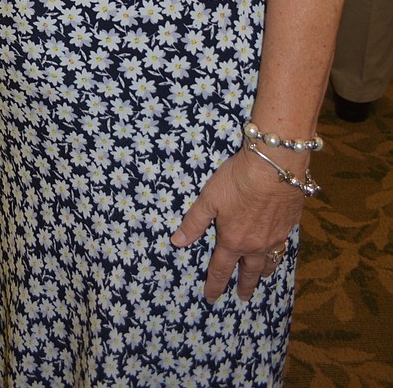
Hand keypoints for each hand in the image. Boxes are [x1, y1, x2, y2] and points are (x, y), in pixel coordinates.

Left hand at [170, 145, 304, 302]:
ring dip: (264, 271)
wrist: (274, 168)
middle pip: (249, 272)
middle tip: (243, 298)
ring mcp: (275, 237)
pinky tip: (277, 247)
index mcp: (233, 241)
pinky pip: (283, 246)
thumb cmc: (237, 181)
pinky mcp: (289, 226)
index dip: (214, 285)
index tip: (211, 298)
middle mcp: (255, 245)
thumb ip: (194, 222)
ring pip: (270, 262)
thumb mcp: (209, 199)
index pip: (221, 269)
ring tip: (261, 276)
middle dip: (245, 286)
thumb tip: (177, 242)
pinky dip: (278, 252)